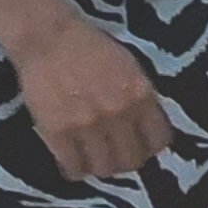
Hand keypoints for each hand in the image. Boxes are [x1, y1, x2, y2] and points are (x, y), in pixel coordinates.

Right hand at [10, 9, 169, 180]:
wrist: (48, 38)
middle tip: (116, 156)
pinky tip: (73, 161)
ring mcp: (88, 124)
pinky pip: (73, 166)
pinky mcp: (58, 132)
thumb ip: (141, 98)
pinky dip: (75, 169)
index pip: (159, 140)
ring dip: (101, 167)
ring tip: (94, 159)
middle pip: (132, 160)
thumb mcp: (130, 68)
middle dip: (126, 161)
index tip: (141, 147)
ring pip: (104, 168)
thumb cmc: (90, 48)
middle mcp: (119, 113)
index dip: (150, 148)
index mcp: (141, 95)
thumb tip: (148, 128)